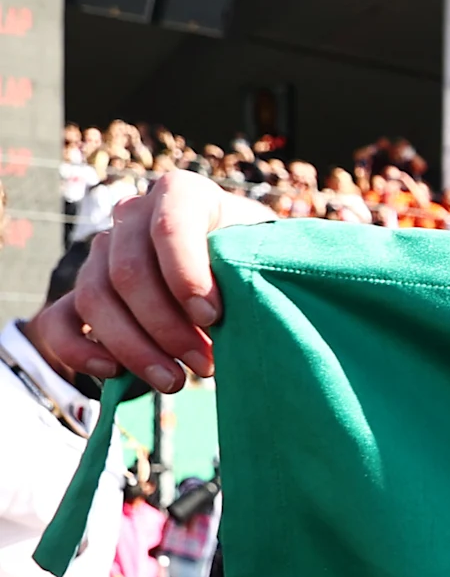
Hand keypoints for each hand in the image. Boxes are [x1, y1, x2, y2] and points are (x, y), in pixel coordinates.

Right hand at [34, 174, 268, 392]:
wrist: (238, 270)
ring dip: (135, 348)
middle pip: (128, 272)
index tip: (213, 318)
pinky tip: (113, 373)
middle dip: (166, 327)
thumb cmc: (256, 260)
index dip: (186, 274)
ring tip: (176, 382)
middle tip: (206, 365)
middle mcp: (132, 216)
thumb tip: (239, 305)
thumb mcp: (264, 253)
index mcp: (181, 195)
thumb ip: (251, 265)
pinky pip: (59, 321)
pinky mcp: (83, 293)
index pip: (169, 224)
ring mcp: (101, 254)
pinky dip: (79, 351)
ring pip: (95, 300)